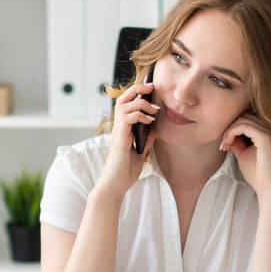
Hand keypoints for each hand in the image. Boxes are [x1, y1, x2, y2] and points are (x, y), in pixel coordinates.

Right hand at [98, 82, 158, 197]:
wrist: (116, 185)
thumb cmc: (125, 171)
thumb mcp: (141, 152)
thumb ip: (146, 138)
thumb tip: (155, 126)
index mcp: (123, 129)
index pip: (127, 103)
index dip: (138, 93)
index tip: (152, 89)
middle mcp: (119, 127)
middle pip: (123, 98)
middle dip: (138, 88)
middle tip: (152, 86)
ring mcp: (118, 131)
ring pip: (125, 104)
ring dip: (141, 102)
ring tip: (154, 109)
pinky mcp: (120, 137)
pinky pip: (127, 117)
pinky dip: (139, 114)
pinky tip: (150, 121)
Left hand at [220, 114, 270, 198]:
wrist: (268, 187)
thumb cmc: (257, 173)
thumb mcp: (243, 153)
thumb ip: (237, 142)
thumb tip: (227, 133)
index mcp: (265, 131)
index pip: (245, 118)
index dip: (231, 128)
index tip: (224, 144)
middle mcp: (269, 128)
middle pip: (243, 116)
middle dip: (229, 128)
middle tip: (223, 144)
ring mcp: (269, 132)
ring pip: (242, 120)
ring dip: (229, 131)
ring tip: (225, 145)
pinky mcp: (265, 137)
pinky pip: (244, 126)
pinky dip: (232, 133)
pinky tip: (228, 144)